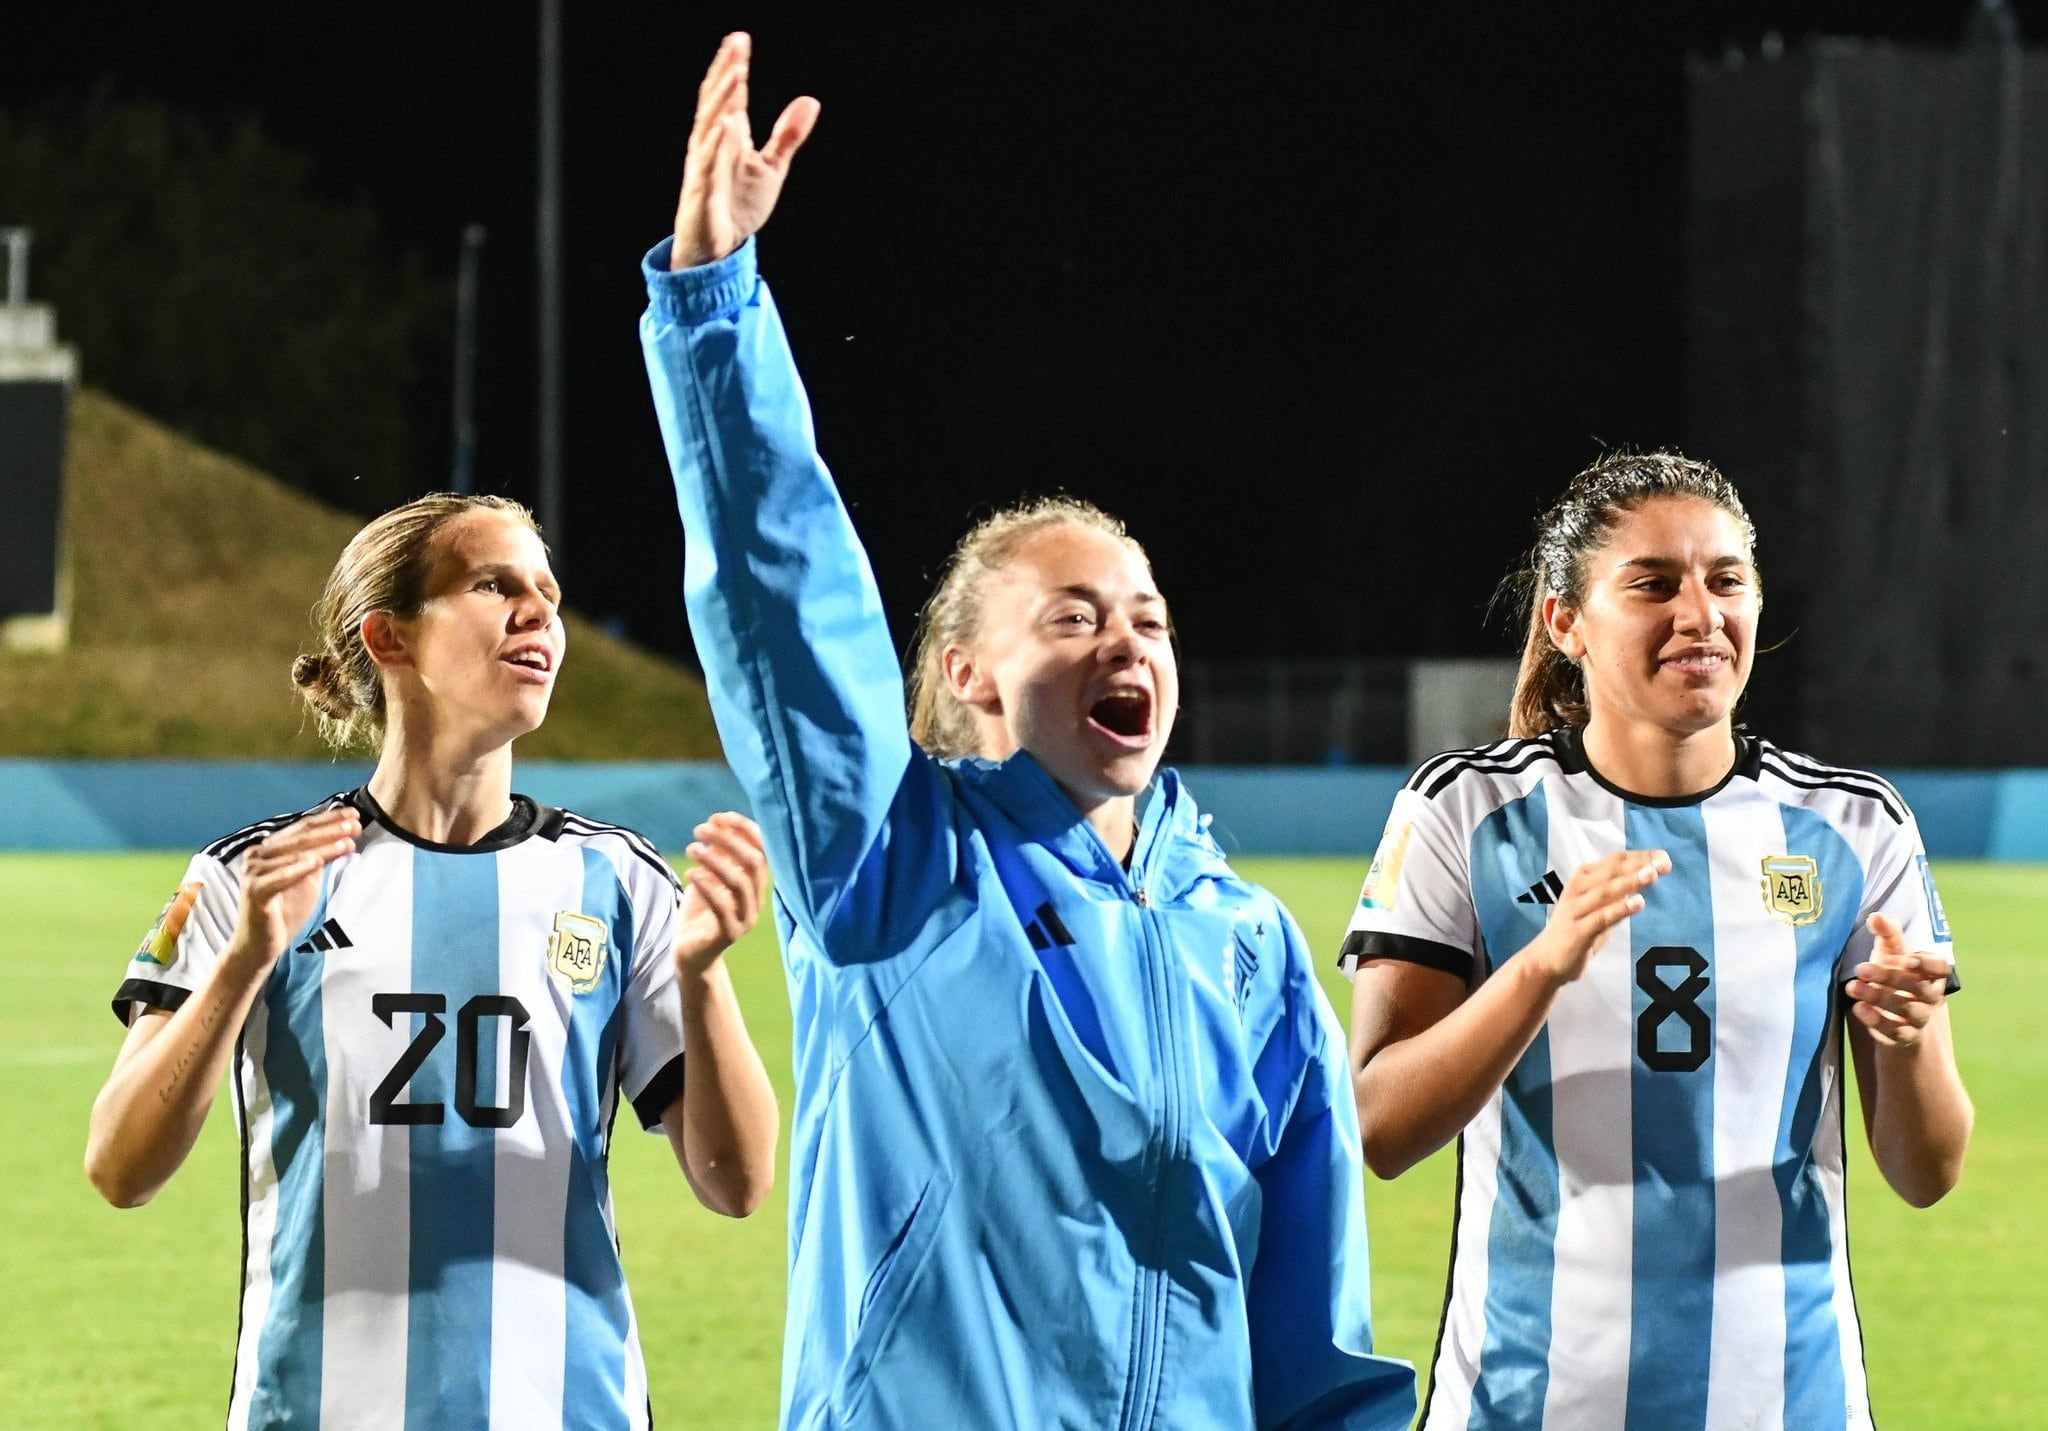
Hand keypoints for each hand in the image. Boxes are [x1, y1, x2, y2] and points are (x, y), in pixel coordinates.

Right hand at [230, 807, 359, 971]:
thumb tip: (344, 835)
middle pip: (301, 837)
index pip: (303, 827)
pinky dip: (299, 868)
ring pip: (295, 854)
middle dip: (331, 829)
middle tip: (355, 823)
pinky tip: (317, 862)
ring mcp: (253, 872)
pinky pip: (280, 877)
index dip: (329, 819)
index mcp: (270, 848)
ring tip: (348, 842)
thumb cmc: (285, 910)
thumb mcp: (308, 879)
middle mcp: (258, 855)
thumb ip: (319, 857)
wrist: (261, 944)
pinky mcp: (254, 891)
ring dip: (324, 847)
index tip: (355, 813)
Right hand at [673, 32, 820, 269]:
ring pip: (710, 125)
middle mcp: (712, 144)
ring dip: (722, 99)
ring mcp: (705, 165)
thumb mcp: (771, 167)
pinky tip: (726, 124)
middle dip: (726, 73)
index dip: (734, 67)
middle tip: (736, 45)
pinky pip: (708, 163)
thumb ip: (788, 135)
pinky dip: (716, 144)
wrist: (718, 248)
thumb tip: (810, 101)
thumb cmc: (738, 205)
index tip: (740, 39)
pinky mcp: (703, 190)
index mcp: (728, 136)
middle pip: (717, 101)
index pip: (731, 95)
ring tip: (735, 73)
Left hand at [675, 812, 769, 976]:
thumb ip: (716, 851)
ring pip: (740, 883)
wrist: (691, 953)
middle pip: (753, 863)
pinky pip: (723, 908)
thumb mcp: (708, 876)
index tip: (721, 816)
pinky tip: (691, 874)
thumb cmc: (701, 910)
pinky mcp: (728, 935)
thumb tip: (718, 819)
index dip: (745, 830)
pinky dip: (708, 887)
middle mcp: (756, 900)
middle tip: (700, 829)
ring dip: (716, 860)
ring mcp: (745, 919)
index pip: (762, 850)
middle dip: (728, 841)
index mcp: (755, 884)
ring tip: (692, 848)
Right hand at [1523, 849, 1670, 985]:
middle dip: (1638, 866)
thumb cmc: (1576, 930)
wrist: (1545, 961)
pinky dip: (1620, 909)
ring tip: (1652, 874)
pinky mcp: (1578, 932)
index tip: (1662, 856)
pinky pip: (1601, 918)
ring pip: (1605, 892)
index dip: (1638, 857)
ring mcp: (1576, 911)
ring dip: (1629, 882)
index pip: (1614, 861)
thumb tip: (1648, 875)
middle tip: (1663, 862)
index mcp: (1583, 879)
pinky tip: (1638, 903)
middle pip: (1611, 873)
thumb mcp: (1598, 906)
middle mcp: (1578, 890)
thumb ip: (1618, 892)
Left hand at [1846, 913, 1951, 1049]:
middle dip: (1889, 977)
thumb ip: (1886, 934)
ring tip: (1852, 987)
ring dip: (1879, 998)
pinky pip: (1897, 1033)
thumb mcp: (1888, 953)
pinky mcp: (1905, 1036)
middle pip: (1919, 988)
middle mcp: (1929, 996)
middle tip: (1860, 969)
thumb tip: (1877, 916)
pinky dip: (1878, 1022)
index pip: (1940, 968)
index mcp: (1930, 973)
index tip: (1907, 960)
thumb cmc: (1891, 973)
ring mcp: (1919, 1017)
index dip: (1928, 964)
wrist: (1890, 1013)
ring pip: (1908, 1010)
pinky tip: (1859, 1008)